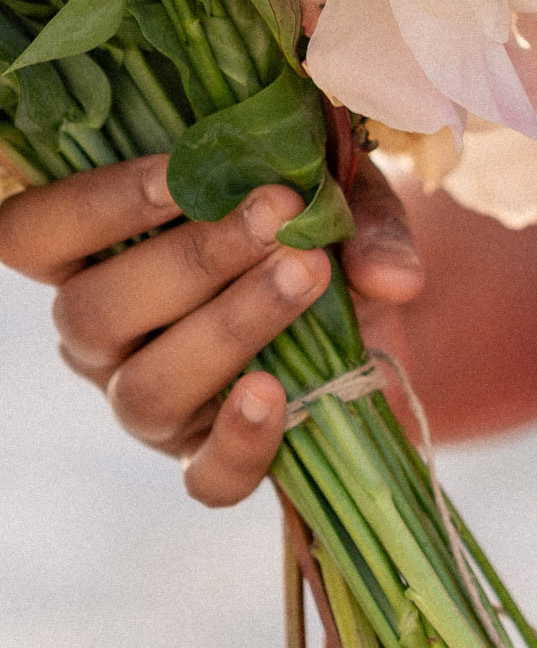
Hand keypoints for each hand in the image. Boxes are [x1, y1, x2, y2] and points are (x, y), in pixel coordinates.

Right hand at [0, 152, 424, 507]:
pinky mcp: (205, 458)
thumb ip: (356, 210)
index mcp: (98, 252)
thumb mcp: (330, 188)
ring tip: (306, 275)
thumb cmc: (311, 221)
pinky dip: (242, 441)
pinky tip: (279, 393)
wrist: (366, 302)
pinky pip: (205, 477)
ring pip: (147, 389)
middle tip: (278, 214)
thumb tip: (390, 275)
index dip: (91, 205)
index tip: (181, 170)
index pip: (33, 234)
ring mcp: (148, 403)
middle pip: (93, 312)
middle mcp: (103, 336)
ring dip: (229, 326)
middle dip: (192, 258)